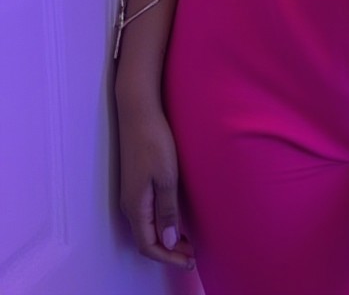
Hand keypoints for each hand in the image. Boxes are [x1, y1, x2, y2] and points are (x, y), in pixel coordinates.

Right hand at [117, 97, 194, 270]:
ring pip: (147, 228)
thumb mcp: (166, 176)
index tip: (189, 261)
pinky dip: (162, 224)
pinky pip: (147, 214)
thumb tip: (168, 242)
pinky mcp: (136, 183)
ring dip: (166, 238)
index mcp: (136, 206)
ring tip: (188, 241)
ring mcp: (131, 194)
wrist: (138, 112)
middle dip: (168, 251)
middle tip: (192, 254)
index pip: (148, 245)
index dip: (168, 258)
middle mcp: (130, 205)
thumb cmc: (154, 141)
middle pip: (146, 240)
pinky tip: (176, 219)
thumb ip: (167, 210)